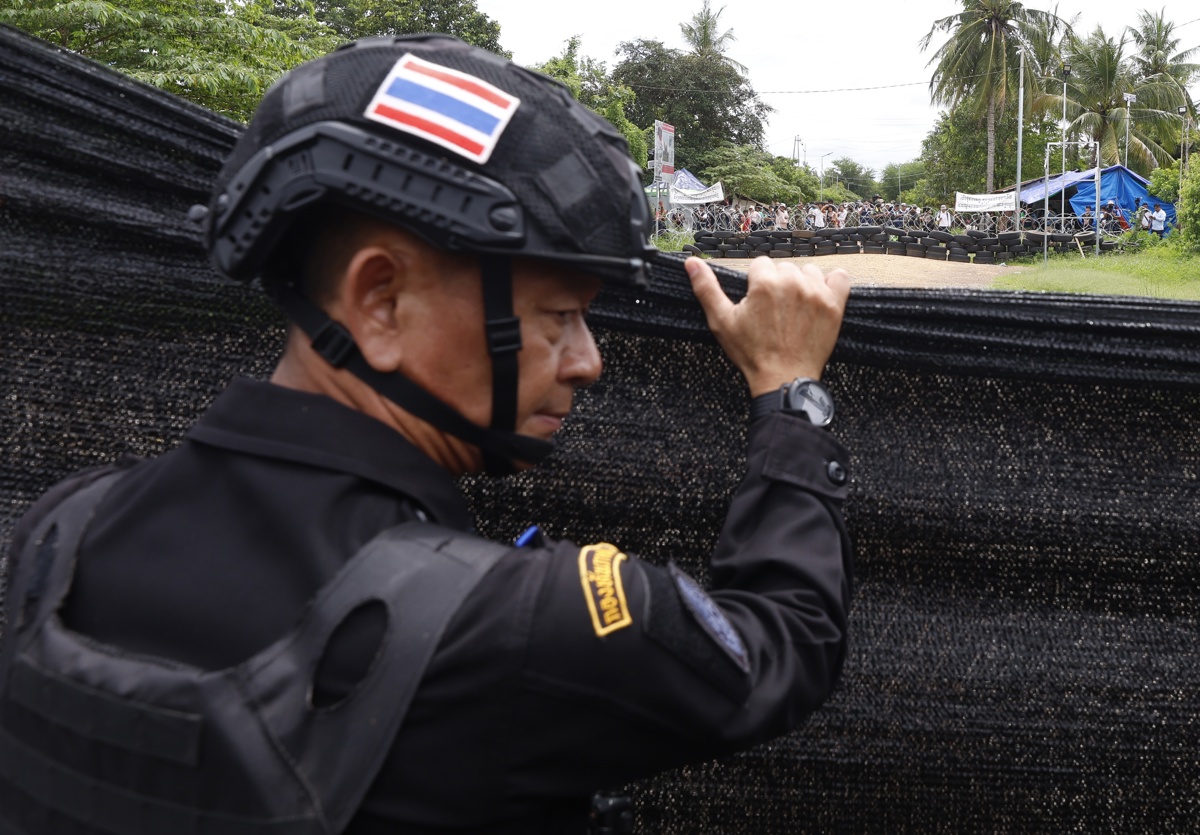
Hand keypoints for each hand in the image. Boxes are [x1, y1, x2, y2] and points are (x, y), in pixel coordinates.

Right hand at [685, 256, 849, 395]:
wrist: (783, 379)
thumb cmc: (752, 353)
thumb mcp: (722, 321)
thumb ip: (706, 288)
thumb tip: (692, 262)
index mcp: (764, 283)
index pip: (761, 265)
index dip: (756, 285)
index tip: (758, 303)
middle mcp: (792, 283)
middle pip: (784, 268)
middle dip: (778, 285)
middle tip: (774, 312)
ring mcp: (816, 293)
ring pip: (808, 272)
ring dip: (802, 284)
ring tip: (794, 309)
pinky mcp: (834, 306)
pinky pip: (840, 278)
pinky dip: (832, 284)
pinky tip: (820, 298)